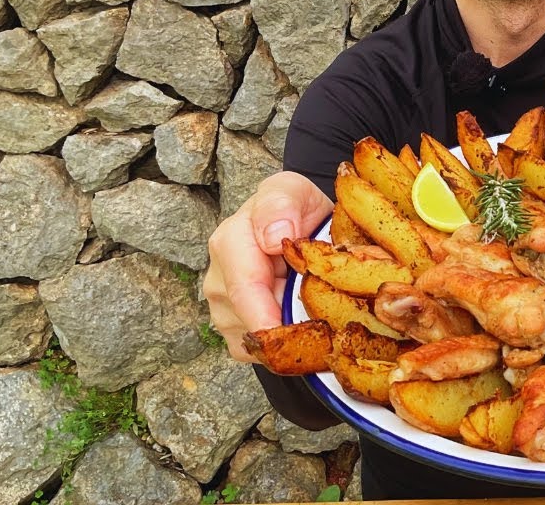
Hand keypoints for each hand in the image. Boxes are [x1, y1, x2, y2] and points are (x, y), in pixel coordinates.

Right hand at [203, 171, 332, 362]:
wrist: (297, 225)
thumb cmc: (295, 208)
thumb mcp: (293, 190)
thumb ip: (280, 205)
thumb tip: (271, 238)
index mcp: (229, 242)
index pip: (244, 289)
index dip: (268, 315)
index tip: (293, 331)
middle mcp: (218, 279)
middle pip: (251, 322)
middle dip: (288, 324)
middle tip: (326, 314)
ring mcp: (222, 308)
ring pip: (254, 341)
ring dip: (287, 333)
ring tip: (311, 306)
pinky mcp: (233, 329)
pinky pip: (256, 353)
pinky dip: (281, 345)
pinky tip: (298, 319)